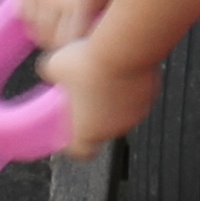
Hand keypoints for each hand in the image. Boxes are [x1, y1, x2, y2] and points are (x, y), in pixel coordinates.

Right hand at [16, 0, 127, 52]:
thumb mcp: (113, 0)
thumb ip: (101, 30)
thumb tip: (89, 62)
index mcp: (80, 0)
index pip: (67, 43)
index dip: (73, 51)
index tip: (80, 52)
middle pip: (47, 36)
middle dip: (56, 44)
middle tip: (67, 45)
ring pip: (32, 24)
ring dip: (42, 31)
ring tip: (59, 29)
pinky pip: (24, 8)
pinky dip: (34, 15)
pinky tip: (51, 11)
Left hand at [46, 29, 163, 156]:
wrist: (122, 49)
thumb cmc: (88, 63)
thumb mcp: (53, 66)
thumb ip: (50, 75)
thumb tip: (50, 72)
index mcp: (88, 132)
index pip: (81, 152)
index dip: (73, 143)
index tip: (68, 130)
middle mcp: (114, 129)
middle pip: (100, 130)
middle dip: (92, 115)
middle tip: (82, 95)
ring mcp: (135, 114)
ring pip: (120, 113)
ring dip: (111, 102)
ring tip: (103, 77)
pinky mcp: (149, 97)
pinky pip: (135, 97)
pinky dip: (128, 88)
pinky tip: (119, 68)